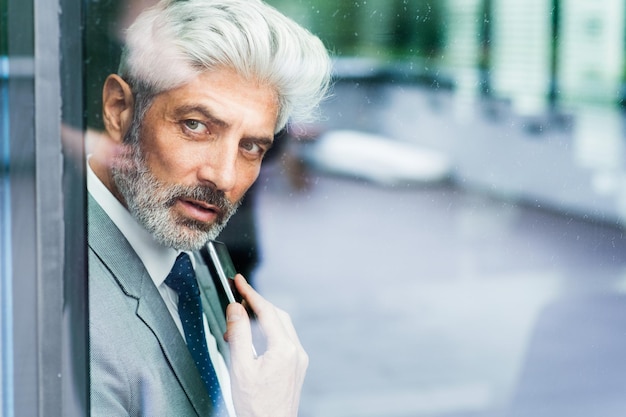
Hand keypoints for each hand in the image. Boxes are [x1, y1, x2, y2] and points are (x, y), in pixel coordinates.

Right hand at [224, 274, 307, 416]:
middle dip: (257, 304)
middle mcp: (296, 352)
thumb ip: (238, 334)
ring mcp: (299, 359)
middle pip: (277, 315)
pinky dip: (268, 332)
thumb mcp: (240, 367)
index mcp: (284, 349)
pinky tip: (252, 339)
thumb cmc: (255, 406)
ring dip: (262, 318)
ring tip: (238, 323)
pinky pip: (284, 339)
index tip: (238, 281)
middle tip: (238, 298)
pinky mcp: (297, 366)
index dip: (250, 293)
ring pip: (282, 326)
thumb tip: (236, 309)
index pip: (267, 311)